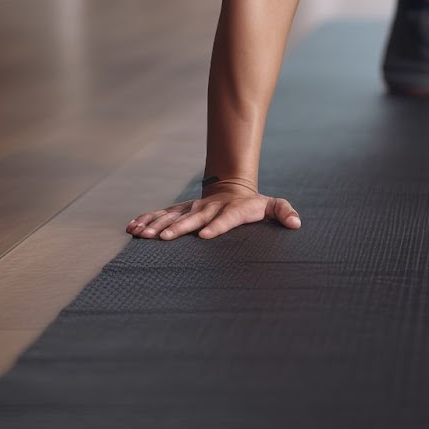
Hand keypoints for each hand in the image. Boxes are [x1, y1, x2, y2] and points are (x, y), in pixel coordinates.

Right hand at [126, 178, 301, 240]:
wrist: (232, 188)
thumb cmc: (253, 205)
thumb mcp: (272, 206)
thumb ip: (283, 211)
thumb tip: (297, 223)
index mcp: (232, 210)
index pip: (225, 219)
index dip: (217, 227)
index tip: (205, 236)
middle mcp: (209, 209)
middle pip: (193, 219)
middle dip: (177, 229)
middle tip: (161, 239)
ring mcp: (193, 209)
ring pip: (172, 216)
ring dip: (156, 225)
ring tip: (140, 234)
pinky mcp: (181, 211)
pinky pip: (161, 215)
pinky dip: (146, 220)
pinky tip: (132, 228)